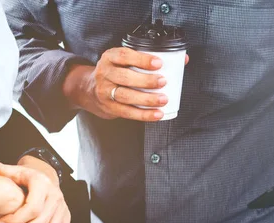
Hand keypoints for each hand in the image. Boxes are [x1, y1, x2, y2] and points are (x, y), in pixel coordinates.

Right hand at [62, 47, 188, 121]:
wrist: (91, 89)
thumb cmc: (118, 72)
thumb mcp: (127, 61)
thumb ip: (151, 58)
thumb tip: (183, 59)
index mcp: (110, 58)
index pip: (124, 56)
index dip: (141, 59)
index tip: (159, 63)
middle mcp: (105, 73)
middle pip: (124, 77)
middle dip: (146, 80)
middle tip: (163, 82)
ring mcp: (105, 92)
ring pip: (126, 96)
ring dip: (146, 99)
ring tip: (163, 99)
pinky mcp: (109, 108)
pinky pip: (127, 112)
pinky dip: (144, 115)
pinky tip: (157, 114)